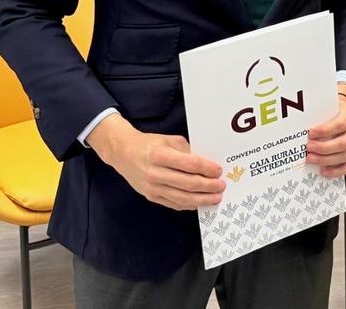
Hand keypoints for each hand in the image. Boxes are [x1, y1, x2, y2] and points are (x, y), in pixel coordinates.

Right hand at [88, 113, 223, 209]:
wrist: (124, 154)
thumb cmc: (150, 145)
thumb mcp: (170, 140)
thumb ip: (187, 151)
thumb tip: (207, 164)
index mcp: (160, 155)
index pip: (190, 164)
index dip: (207, 168)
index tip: (219, 170)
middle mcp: (155, 173)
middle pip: (188, 183)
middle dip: (208, 186)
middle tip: (221, 186)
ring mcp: (152, 187)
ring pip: (182, 197)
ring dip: (202, 199)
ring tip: (215, 197)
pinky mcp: (151, 197)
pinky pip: (173, 203)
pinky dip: (189, 204)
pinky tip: (199, 202)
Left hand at [306, 92, 345, 176]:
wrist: (338, 109)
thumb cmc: (329, 108)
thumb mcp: (324, 104)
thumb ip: (316, 111)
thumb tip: (298, 119)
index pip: (340, 124)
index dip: (325, 130)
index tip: (311, 133)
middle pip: (343, 143)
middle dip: (323, 148)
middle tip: (309, 148)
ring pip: (344, 155)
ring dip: (326, 159)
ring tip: (311, 158)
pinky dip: (335, 170)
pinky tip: (324, 170)